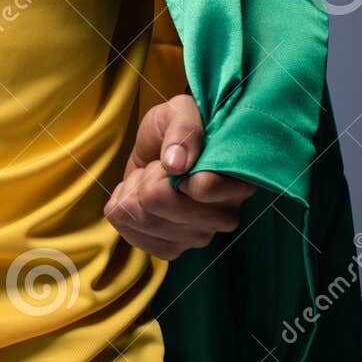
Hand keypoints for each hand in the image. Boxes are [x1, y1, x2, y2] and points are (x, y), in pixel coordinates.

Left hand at [103, 91, 256, 259]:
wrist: (161, 150)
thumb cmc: (177, 129)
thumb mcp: (181, 111)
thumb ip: (183, 129)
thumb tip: (176, 164)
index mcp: (238, 181)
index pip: (203, 186)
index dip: (172, 169)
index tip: (173, 157)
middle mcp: (224, 216)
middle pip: (160, 202)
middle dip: (147, 175)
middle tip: (160, 166)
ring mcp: (199, 236)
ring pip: (141, 218)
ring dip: (133, 191)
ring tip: (151, 179)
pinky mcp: (172, 249)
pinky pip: (129, 233)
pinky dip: (123, 209)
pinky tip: (140, 197)